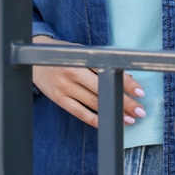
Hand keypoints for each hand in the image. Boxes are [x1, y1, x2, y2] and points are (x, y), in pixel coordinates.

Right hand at [31, 36, 145, 128]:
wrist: (34, 57)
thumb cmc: (63, 53)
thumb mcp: (80, 52)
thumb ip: (100, 63)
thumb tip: (124, 76)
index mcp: (81, 59)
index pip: (108, 72)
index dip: (125, 82)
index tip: (140, 91)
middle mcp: (73, 73)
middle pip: (103, 90)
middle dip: (124, 102)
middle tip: (141, 111)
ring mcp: (65, 88)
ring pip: (94, 104)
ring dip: (113, 112)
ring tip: (130, 119)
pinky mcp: (59, 99)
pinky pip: (80, 113)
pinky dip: (95, 119)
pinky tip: (108, 122)